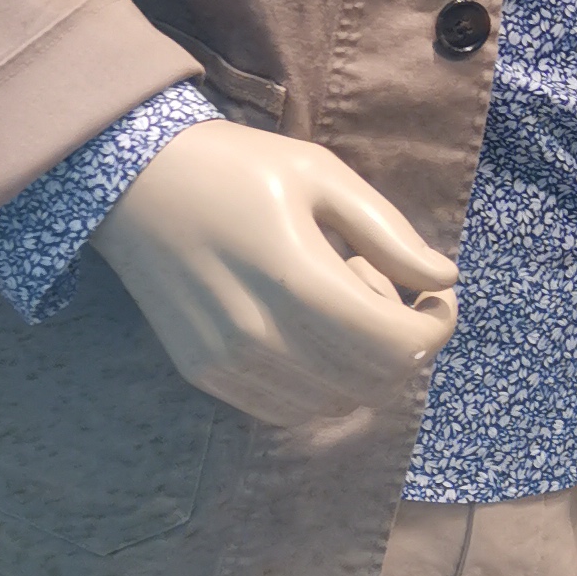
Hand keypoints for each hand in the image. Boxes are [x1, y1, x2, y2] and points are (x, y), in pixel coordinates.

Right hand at [91, 122, 457, 427]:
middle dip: (404, 345)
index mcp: (296, 278)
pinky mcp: (206, 375)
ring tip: (339, 306)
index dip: (436, 326)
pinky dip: (320, 383)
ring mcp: (229, 363)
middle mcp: (261, 335)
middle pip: (373, 382)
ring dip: (360, 366)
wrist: (133, 182)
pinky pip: (289, 408)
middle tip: (386, 291)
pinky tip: (306, 331)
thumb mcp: (320, 174)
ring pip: (334, 403)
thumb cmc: (235, 167)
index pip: (396, 344)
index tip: (437, 295)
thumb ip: (388, 231)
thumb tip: (443, 279)